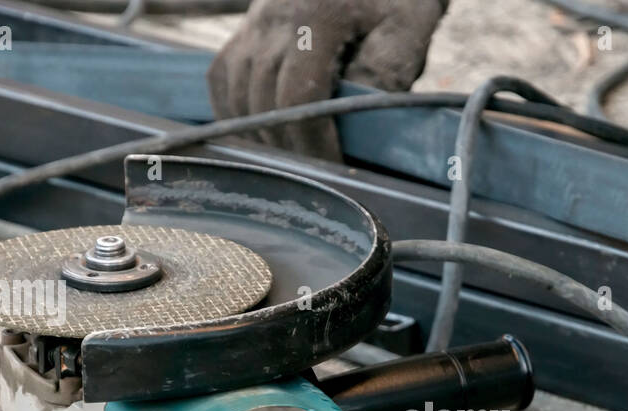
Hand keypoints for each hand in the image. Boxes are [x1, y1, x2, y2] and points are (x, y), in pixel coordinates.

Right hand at [207, 0, 447, 161]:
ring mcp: (253, 20)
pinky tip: (260, 134)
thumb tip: (352, 125)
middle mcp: (274, 14)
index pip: (298, 97)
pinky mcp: (244, 28)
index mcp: (318, 13)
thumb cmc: (396, 0)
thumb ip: (383, 75)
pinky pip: (222, 78)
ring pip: (237, 94)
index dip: (312, 142)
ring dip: (262, 135)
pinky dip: (235, 113)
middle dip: (290, 148)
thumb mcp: (405, 32)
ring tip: (293, 160)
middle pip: (263, 101)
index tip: (334, 170)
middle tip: (318, 175)